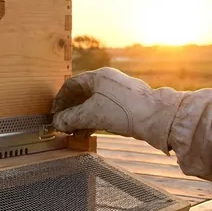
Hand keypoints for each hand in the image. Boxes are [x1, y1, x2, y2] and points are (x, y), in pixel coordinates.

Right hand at [51, 67, 187, 152]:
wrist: (157, 118)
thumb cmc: (124, 111)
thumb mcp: (90, 114)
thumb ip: (70, 118)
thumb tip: (56, 123)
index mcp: (98, 76)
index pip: (70, 85)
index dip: (59, 100)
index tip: (54, 114)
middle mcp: (108, 82)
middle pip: (81, 95)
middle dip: (70, 111)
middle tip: (62, 125)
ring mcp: (118, 94)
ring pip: (92, 104)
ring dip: (81, 118)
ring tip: (73, 132)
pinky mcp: (126, 106)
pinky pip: (103, 111)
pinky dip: (93, 121)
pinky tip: (88, 133)